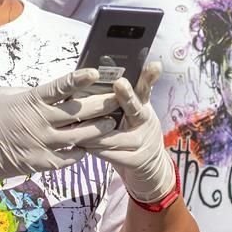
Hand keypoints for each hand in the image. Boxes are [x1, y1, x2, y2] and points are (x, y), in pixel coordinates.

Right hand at [0, 68, 120, 197]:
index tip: (97, 72)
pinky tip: (89, 145)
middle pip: (79, 112)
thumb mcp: (6, 95)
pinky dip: (82, 150)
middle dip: (101, 104)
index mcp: (30, 101)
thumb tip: (52, 90)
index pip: (60, 87)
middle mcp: (40, 122)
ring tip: (113, 123)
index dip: (80, 79)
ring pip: (81, 136)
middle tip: (118, 98)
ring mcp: (43, 144)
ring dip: (99, 129)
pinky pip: (70, 157)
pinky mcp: (42, 162)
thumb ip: (31, 92)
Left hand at [79, 63, 175, 204]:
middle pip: (136, 107)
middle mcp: (145, 121)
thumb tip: (90, 78)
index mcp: (143, 105)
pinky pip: (111, 154)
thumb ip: (118, 99)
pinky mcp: (136, 160)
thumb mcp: (131, 113)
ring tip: (78, 123)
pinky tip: (82, 144)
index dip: (149, 77)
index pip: (146, 88)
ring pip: (116, 134)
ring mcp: (142, 141)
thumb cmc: (130, 131)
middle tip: (120, 83)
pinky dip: (94, 149)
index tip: (153, 65)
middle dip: (127, 95)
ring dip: (95, 130)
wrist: (149, 166)